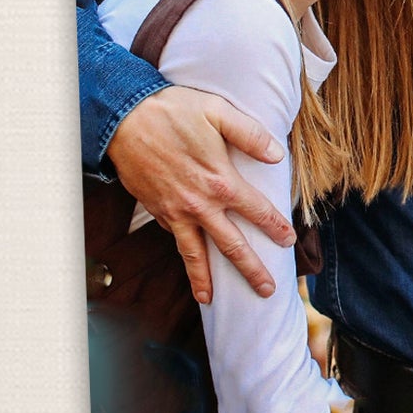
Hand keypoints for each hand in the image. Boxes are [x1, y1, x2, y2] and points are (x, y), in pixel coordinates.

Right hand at [105, 86, 292, 304]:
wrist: (123, 119)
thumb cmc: (173, 111)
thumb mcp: (218, 112)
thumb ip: (250, 134)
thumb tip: (276, 154)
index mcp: (221, 181)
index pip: (257, 211)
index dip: (276, 227)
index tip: (289, 241)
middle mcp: (199, 204)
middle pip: (230, 246)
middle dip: (251, 270)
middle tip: (267, 290)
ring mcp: (175, 212)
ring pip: (194, 254)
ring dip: (204, 279)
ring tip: (211, 301)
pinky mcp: (157, 211)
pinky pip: (174, 238)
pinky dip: (182, 254)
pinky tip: (191, 262)